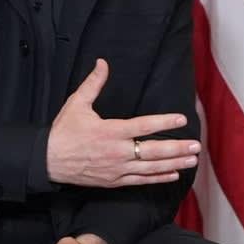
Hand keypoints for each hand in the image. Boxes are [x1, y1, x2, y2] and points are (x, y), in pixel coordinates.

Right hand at [45, 58, 201, 188]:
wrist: (47, 161)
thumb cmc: (63, 132)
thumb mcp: (76, 104)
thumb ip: (93, 84)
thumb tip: (103, 62)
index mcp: (110, 131)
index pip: (143, 126)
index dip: (164, 122)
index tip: (182, 119)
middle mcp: (117, 151)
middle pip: (153, 151)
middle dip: (177, 148)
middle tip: (196, 146)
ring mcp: (117, 169)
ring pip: (151, 168)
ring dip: (174, 164)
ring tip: (191, 160)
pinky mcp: (114, 181)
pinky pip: (141, 181)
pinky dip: (158, 178)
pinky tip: (173, 175)